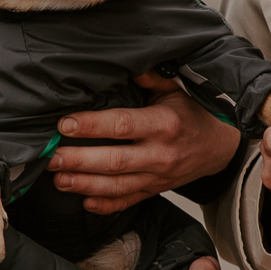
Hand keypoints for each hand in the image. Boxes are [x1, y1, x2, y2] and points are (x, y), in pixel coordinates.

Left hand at [47, 73, 244, 214]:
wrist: (219, 146)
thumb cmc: (192, 113)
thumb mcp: (175, 89)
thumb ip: (149, 78)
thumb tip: (123, 64)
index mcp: (163, 124)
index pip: (121, 125)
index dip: (91, 126)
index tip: (65, 124)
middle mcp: (160, 154)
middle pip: (114, 161)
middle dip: (79, 160)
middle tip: (51, 157)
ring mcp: (158, 177)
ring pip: (117, 186)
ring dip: (85, 184)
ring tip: (58, 179)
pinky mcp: (154, 191)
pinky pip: (128, 202)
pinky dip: (106, 205)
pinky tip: (84, 202)